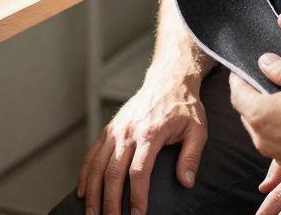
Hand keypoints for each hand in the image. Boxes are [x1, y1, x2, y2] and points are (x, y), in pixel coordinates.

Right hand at [77, 74, 206, 214]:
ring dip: (93, 193)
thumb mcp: (198, 130)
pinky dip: (85, 174)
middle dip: (111, 202)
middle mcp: (128, 132)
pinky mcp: (109, 130)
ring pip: (97, 166)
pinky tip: (83, 192)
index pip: (139, 172)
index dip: (137, 197)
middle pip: (113, 173)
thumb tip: (186, 182)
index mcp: (150, 133)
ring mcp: (116, 131)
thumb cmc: (184, 106)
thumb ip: (191, 157)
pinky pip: (92, 154)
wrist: (168, 79)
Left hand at [229, 53, 280, 177]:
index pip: (236, 92)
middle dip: (254, 94)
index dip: (239, 77)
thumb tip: (264, 62)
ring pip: (261, 126)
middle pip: (247, 110)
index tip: (244, 69)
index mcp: (261, 114)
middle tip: (270, 80)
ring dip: (268, 111)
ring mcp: (275, 153)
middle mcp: (262, 138)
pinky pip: (276, 139)